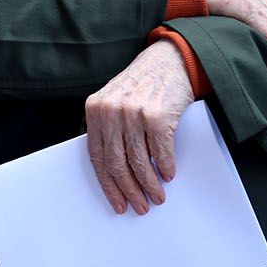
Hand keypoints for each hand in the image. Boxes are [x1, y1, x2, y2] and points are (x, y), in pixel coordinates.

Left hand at [84, 40, 195, 215]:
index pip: (97, 156)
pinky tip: (168, 175)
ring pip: (139, 161)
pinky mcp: (156, 115)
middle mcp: (111, 110)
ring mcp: (133, 112)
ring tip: (156, 196)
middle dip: (128, 190)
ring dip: (149, 185)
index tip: (117, 202)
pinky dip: (165, 168)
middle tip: (139, 206)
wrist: (170, 59)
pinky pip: (160, 152)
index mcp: (95, 109)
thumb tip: (115, 172)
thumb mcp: (115, 100)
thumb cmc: (143, 83)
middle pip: (116, 163)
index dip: (107, 184)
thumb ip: (109, 128)